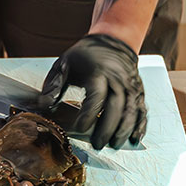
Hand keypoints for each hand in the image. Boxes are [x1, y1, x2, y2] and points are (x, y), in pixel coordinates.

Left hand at [37, 33, 146, 149]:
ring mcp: (131, 85)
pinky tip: (134, 138)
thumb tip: (43, 106)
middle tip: (97, 144)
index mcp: (98, 72)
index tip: (79, 128)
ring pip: (132, 110)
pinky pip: (142, 110)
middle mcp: (118, 79)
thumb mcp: (64, 64)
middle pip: (117, 106)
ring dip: (125, 129)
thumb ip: (53, 85)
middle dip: (108, 127)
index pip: (96, 95)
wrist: (112, 41)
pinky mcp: (139, 91)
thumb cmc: (85, 56)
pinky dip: (140, 125)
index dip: (89, 113)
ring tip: (114, 145)